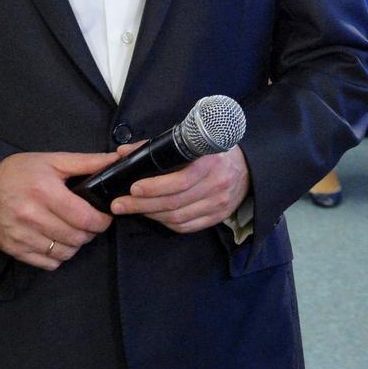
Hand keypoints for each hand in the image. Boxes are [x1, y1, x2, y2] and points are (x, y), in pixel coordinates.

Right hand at [0, 151, 115, 270]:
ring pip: (64, 253)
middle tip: (89, 223)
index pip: (84, 217)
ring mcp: (21, 235)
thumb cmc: (20, 172)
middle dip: (90, 232)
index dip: (101, 220)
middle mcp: (31, 216)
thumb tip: (116, 160)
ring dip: (75, 244)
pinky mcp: (14, 249)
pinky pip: (47, 263)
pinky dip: (57, 256)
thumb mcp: (53, 160)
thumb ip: (87, 162)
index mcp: (44, 191)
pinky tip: (56, 240)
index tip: (104, 216)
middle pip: (77, 237)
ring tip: (73, 231)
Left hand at [110, 144, 250, 233]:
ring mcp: (219, 203)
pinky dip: (166, 223)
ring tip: (133, 209)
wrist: (247, 167)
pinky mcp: (218, 217)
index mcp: (211, 162)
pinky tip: (154, 216)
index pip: (180, 181)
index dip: (154, 187)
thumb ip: (156, 146)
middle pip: (174, 202)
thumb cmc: (213, 151)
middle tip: (119, 204)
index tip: (133, 188)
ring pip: (178, 217)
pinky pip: (187, 226)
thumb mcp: (190, 141)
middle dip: (142, 205)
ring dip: (151, 215)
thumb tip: (123, 152)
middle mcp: (217, 184)